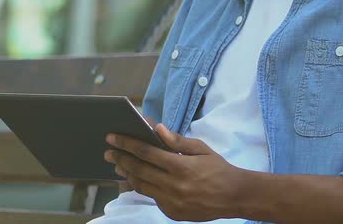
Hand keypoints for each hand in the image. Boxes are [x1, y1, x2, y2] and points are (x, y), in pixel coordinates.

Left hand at [104, 124, 243, 220]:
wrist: (234, 196)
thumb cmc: (218, 168)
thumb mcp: (201, 148)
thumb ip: (177, 141)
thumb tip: (157, 128)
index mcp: (181, 167)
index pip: (146, 152)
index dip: (127, 144)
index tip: (113, 137)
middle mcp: (174, 186)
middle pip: (139, 170)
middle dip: (120, 159)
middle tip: (108, 152)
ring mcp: (172, 202)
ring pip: (141, 186)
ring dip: (128, 174)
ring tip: (119, 166)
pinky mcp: (172, 213)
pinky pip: (152, 197)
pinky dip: (144, 187)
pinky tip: (138, 178)